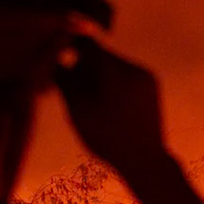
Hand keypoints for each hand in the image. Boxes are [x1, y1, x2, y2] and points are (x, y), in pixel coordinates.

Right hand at [55, 37, 169, 178]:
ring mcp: (145, 74)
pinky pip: (127, 72)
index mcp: (113, 73)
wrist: (145, 160)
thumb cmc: (105, 140)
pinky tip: (110, 102)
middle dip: (84, 65)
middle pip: (100, 53)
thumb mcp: (78, 112)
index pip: (86, 44)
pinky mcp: (152, 82)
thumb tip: (51, 59)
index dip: (68, 46)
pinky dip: (114, 80)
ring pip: (113, 62)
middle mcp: (132, 68)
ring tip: (93, 99)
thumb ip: (64, 81)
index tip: (57, 56)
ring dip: (99, 73)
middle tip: (72, 85)